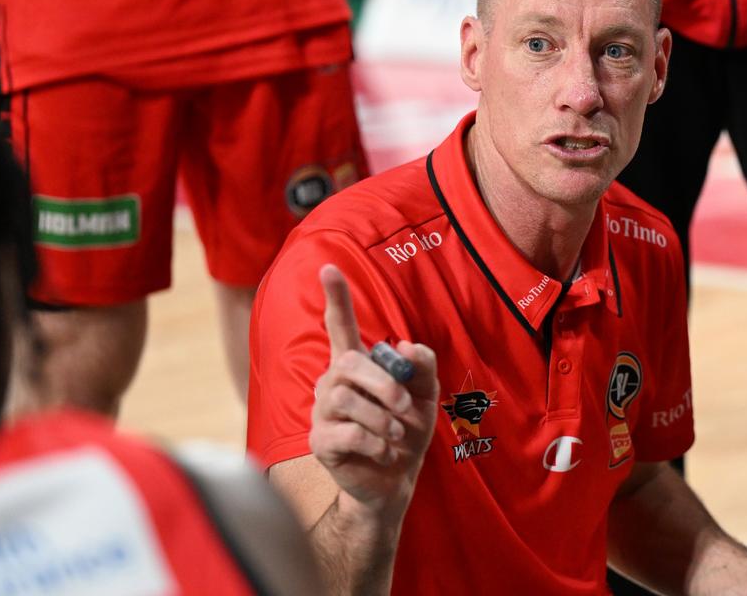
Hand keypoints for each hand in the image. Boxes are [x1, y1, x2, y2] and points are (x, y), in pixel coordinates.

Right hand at [308, 264, 439, 517]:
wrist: (395, 480)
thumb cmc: (406, 430)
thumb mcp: (425, 396)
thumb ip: (422, 368)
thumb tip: (406, 346)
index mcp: (357, 365)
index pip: (340, 325)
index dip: (336, 297)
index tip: (328, 267)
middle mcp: (333, 382)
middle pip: (348, 363)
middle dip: (384, 383)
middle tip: (406, 406)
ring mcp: (322, 411)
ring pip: (346, 399)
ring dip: (382, 419)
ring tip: (396, 434)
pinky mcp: (320, 441)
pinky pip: (347, 433)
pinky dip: (376, 443)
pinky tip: (385, 451)